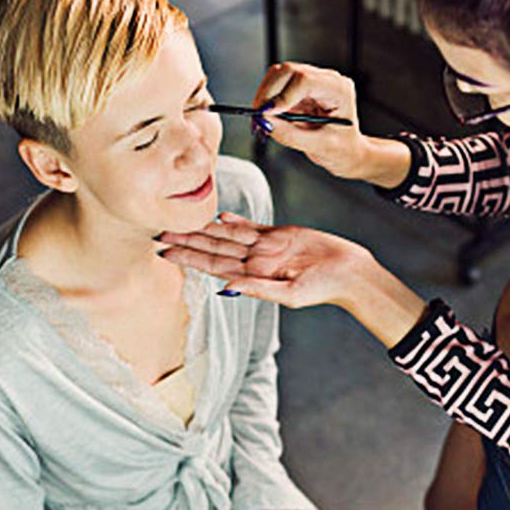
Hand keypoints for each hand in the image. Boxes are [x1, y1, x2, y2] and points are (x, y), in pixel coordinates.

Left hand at [160, 214, 373, 310]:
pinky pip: (251, 226)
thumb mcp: (290, 293)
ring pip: (227, 235)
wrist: (349, 273)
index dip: (188, 257)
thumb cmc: (324, 289)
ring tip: (180, 220)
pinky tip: (218, 216)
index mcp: (253, 276)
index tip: (165, 252)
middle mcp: (254, 261)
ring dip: (204, 229)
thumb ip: (258, 289)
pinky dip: (234, 221)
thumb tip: (228, 287)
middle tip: (160, 231)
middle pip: (213, 248)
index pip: (212, 265)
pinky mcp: (280, 235)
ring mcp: (265, 247)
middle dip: (186, 240)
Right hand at [252, 62, 372, 176]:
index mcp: (338, 89)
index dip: (282, 95)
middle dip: (268, 93)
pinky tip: (268, 118)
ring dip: (265, 96)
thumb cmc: (342, 149)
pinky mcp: (299, 89)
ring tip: (263, 120)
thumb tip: (266, 122)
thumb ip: (291, 134)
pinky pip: (277, 86)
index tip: (267, 114)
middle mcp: (326, 80)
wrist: (347, 151)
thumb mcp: (319, 146)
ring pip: (279, 75)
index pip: (305, 79)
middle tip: (258, 118)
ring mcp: (312, 82)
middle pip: (288, 71)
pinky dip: (267, 101)